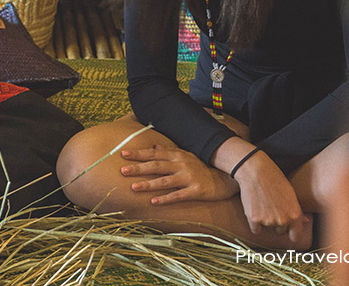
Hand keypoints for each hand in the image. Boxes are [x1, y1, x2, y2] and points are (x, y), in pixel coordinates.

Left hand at [120, 145, 239, 203]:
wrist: (226, 178)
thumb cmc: (202, 167)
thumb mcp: (186, 156)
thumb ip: (169, 152)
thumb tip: (154, 147)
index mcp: (177, 156)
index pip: (154, 154)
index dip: (138, 154)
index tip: (123, 153)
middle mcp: (181, 164)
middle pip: (156, 166)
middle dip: (138, 168)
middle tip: (122, 170)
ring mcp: (189, 177)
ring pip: (165, 180)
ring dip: (148, 184)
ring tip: (133, 187)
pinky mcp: (196, 190)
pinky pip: (178, 195)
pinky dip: (166, 198)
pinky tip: (154, 202)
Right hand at [232, 151, 310, 244]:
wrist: (255, 171)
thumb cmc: (274, 179)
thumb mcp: (290, 193)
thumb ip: (297, 210)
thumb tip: (306, 221)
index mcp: (294, 215)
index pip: (295, 236)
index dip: (291, 233)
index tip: (288, 232)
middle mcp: (283, 220)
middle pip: (280, 231)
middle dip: (276, 223)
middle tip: (271, 208)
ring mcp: (268, 221)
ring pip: (267, 228)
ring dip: (264, 221)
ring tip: (262, 203)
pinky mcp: (254, 219)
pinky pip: (255, 229)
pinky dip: (254, 222)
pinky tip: (254, 209)